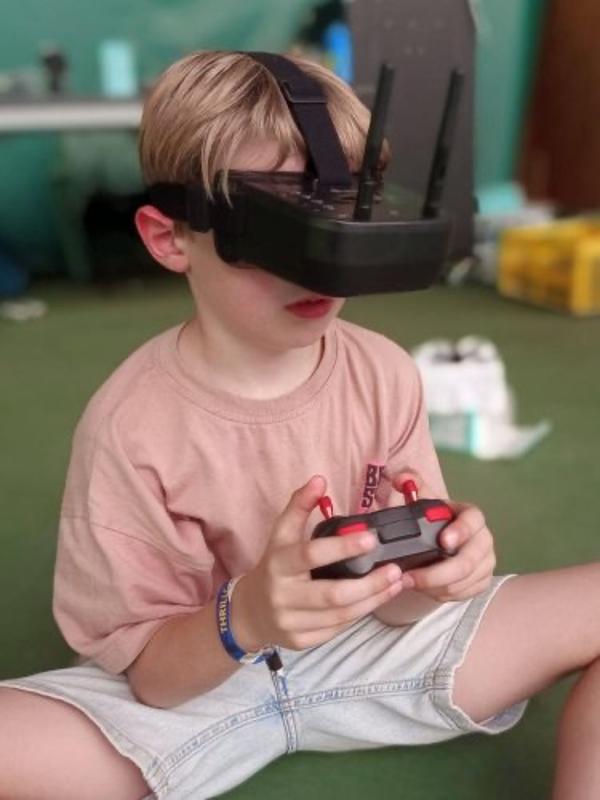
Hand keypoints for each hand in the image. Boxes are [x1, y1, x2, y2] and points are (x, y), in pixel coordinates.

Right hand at [232, 476, 408, 650]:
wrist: (250, 612)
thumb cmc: (274, 566)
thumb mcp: (281, 534)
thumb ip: (299, 506)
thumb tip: (319, 480)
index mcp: (279, 564)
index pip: (312, 555)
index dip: (342, 547)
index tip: (371, 538)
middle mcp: (284, 595)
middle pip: (334, 594)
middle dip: (370, 583)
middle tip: (395, 569)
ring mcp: (293, 622)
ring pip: (341, 615)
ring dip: (374, 599)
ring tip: (395, 583)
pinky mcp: (302, 641)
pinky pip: (338, 629)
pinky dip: (360, 614)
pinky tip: (376, 600)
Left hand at [388, 470, 496, 602]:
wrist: (439, 542)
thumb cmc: (431, 520)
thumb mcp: (420, 500)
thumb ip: (410, 483)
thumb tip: (402, 478)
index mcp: (470, 515)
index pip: (474, 521)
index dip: (461, 531)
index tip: (443, 541)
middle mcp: (483, 539)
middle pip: (469, 560)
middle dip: (438, 572)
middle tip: (409, 576)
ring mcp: (485, 562)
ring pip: (464, 581)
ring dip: (435, 586)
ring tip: (409, 583)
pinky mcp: (482, 581)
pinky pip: (464, 593)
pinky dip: (442, 594)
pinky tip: (425, 589)